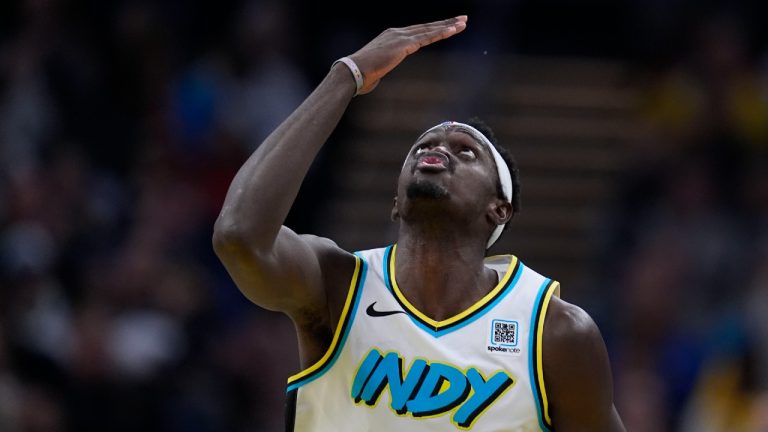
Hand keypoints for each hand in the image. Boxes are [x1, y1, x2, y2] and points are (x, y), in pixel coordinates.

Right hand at [348, 16, 466, 94]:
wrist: (353, 72)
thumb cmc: (360, 75)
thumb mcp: (374, 70)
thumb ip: (379, 70)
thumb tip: (375, 78)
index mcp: (390, 37)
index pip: (416, 32)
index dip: (432, 29)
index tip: (446, 27)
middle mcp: (397, 33)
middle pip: (426, 27)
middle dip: (445, 23)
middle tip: (462, 19)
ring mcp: (401, 37)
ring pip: (429, 30)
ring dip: (448, 26)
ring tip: (463, 23)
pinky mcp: (404, 44)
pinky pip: (427, 37)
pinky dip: (441, 33)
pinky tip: (453, 30)